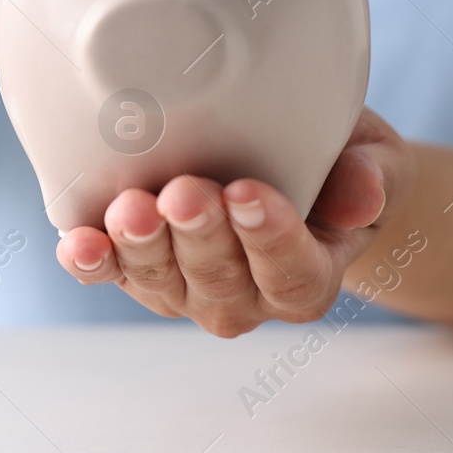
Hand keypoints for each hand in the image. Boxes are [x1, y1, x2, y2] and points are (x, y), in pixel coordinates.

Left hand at [54, 108, 414, 335]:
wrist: (297, 164)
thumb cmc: (336, 159)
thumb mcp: (374, 157)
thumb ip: (371, 177)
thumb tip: (359, 201)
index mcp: (309, 276)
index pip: (293, 273)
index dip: (270, 238)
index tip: (248, 193)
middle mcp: (245, 295)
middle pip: (219, 278)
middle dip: (198, 235)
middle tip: (185, 192)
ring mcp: (186, 287)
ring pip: (162, 279)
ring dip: (142, 246)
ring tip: (132, 207)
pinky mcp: (139, 268)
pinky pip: (111, 273)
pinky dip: (93, 261)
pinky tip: (77, 244)